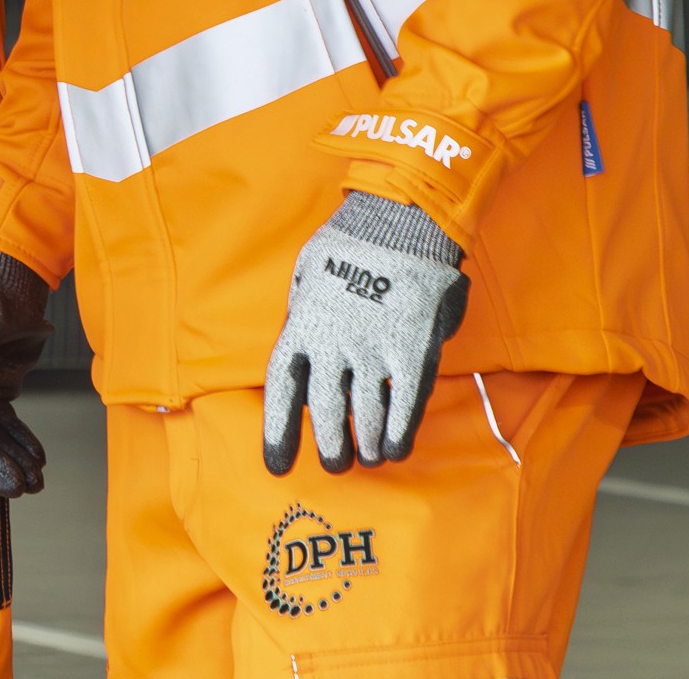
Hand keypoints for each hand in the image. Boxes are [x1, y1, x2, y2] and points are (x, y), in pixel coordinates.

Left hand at [261, 191, 469, 473]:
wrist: (399, 222)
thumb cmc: (347, 246)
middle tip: (335, 464)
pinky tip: (396, 448)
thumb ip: (301, 314)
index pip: (282, 390)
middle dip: (330, 447)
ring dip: (367, 446)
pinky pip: (406, 404)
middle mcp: (333, 344)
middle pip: (327, 412)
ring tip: (368, 459)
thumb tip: (302, 347)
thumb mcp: (306, 275)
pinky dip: (400, 433)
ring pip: (367, 416)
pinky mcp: (412, 350)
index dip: (279, 432)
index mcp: (301, 325)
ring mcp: (373, 349)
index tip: (276, 465)